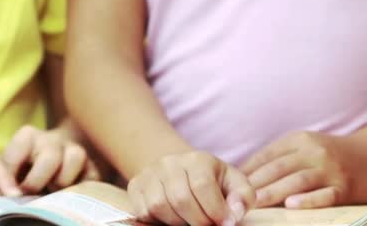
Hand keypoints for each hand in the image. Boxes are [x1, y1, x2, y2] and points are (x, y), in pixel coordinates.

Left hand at [0, 125, 99, 194]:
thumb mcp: (10, 168)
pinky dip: (81, 188)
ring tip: (53, 191)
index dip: (9, 178)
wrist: (57, 156)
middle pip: (49, 157)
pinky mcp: (92, 166)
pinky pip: (92, 176)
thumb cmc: (26, 166)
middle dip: (36, 182)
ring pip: (76, 157)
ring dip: (63, 181)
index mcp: (28, 137)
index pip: (16, 155)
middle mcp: (53, 139)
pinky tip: (68, 194)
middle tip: (30, 195)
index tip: (9, 193)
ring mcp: (74, 150)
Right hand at [128, 151, 254, 225]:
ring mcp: (149, 174)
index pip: (202, 186)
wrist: (179, 171)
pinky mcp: (135, 187)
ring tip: (189, 222)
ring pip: (159, 206)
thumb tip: (233, 215)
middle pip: (180, 199)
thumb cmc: (212, 182)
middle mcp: (169, 163)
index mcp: (197, 159)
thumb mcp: (234, 183)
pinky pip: (143, 211)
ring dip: (177, 223)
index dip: (215, 211)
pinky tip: (172, 218)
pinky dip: (157, 222)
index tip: (224, 223)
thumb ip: (242, 197)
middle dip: (198, 222)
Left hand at [241, 131, 352, 208]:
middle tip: (237, 196)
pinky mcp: (343, 188)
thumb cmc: (325, 154)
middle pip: (278, 168)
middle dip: (255, 183)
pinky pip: (324, 195)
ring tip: (255, 202)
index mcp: (298, 140)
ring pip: (297, 181)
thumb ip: (277, 156)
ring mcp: (329, 170)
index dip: (248, 169)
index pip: (267, 155)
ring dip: (273, 192)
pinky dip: (307, 200)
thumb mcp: (302, 146)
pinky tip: (291, 205)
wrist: (366, 157)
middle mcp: (313, 152)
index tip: (230, 182)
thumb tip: (242, 172)